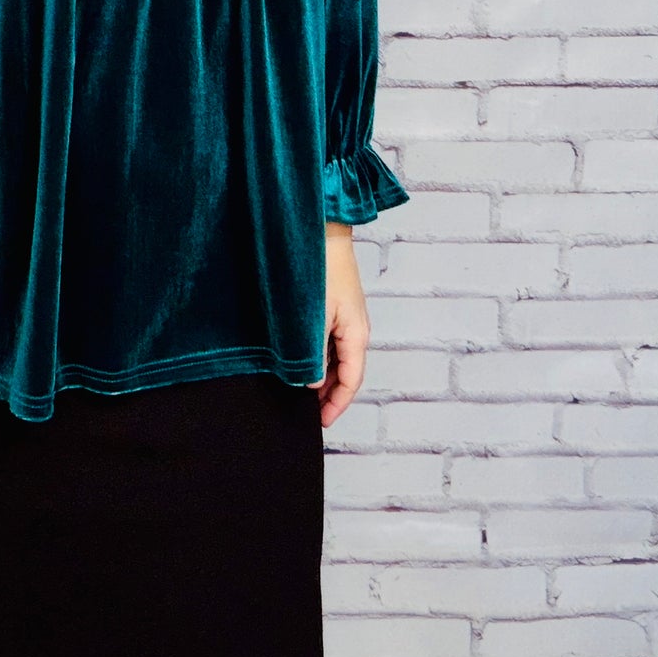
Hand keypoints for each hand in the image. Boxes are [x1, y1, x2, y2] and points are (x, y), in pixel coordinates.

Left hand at [310, 222, 369, 427]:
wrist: (323, 233)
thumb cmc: (321, 272)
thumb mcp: (315, 319)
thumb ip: (313, 354)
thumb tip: (310, 384)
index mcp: (357, 336)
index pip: (351, 381)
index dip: (336, 405)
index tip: (321, 423)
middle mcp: (355, 330)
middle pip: (345, 373)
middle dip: (328, 395)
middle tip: (307, 413)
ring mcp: (346, 319)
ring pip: (337, 359)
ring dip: (322, 377)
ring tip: (300, 392)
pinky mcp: (335, 309)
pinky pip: (329, 343)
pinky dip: (318, 358)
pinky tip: (300, 363)